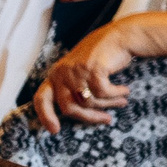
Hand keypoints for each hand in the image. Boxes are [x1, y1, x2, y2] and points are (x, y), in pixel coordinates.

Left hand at [32, 12, 166, 131]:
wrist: (121, 35)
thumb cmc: (104, 54)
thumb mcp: (81, 70)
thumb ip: (73, 86)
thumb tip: (76, 112)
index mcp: (56, 74)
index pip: (42, 98)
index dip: (45, 116)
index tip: (55, 130)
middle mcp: (62, 73)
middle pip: (69, 107)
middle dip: (90, 117)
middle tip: (106, 119)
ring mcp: (76, 71)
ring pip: (88, 102)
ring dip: (108, 105)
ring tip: (121, 101)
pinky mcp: (92, 69)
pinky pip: (103, 93)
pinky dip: (116, 95)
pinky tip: (124, 91)